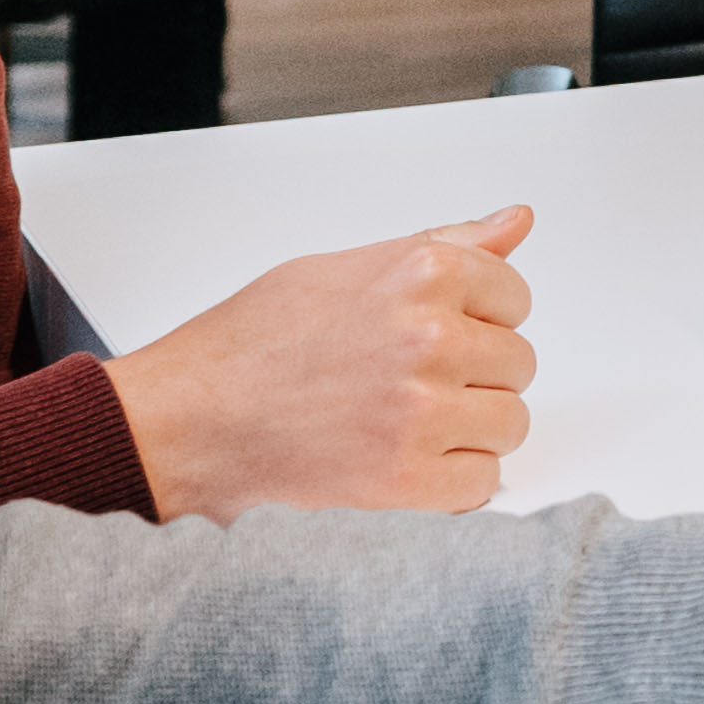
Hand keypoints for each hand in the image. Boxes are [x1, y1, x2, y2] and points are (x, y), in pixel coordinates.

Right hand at [109, 210, 538, 514]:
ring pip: (508, 423)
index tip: (436, 334)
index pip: (515, 297)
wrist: (187, 419)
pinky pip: (482, 483)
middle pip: (517, 363)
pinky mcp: (404, 478)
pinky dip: (452, 481)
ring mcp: (420, 411)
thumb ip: (444, 247)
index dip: (477, 319)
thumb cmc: (254, 342)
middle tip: (407, 382)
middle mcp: (429, 337)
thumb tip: (514, 221)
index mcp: (422, 273)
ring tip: (406, 421)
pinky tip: (406, 461)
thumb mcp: (346, 268)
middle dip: (474, 375)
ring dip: (470, 429)